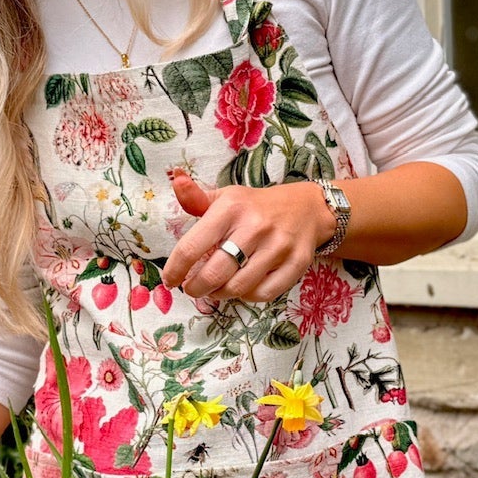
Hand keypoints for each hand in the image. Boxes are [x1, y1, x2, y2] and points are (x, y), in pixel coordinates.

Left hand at [161, 170, 332, 304]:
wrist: (307, 208)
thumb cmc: (256, 206)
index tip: (170, 279)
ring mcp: (278, 246)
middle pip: (215, 273)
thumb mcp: (226, 197)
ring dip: (220, 294)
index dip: (175, 269)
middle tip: (192, 288)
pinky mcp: (297, 263)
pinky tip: (241, 288)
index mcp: (231, 209)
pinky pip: (265, 293)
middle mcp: (254, 227)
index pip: (192, 246)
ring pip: (239, 287)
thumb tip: (175, 180)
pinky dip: (248, 296)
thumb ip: (196, 198)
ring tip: (215, 289)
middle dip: (196, 287)